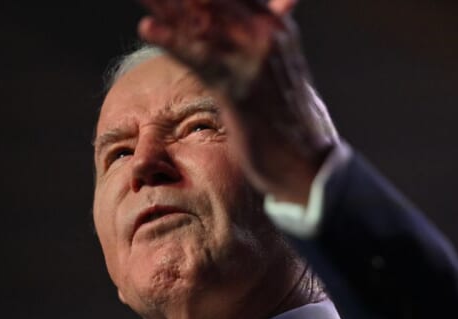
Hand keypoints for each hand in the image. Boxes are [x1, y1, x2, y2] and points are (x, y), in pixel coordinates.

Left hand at [137, 0, 337, 203]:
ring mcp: (254, 62)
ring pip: (202, 24)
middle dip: (179, 0)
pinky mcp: (239, 91)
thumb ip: (262, 41)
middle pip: (213, 3)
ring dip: (167, 7)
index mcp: (277, 28)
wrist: (309, 162)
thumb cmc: (291, 120)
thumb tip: (254, 26)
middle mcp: (268, 37)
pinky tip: (147, 29)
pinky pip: (199, 59)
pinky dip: (171, 42)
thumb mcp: (281, 70)